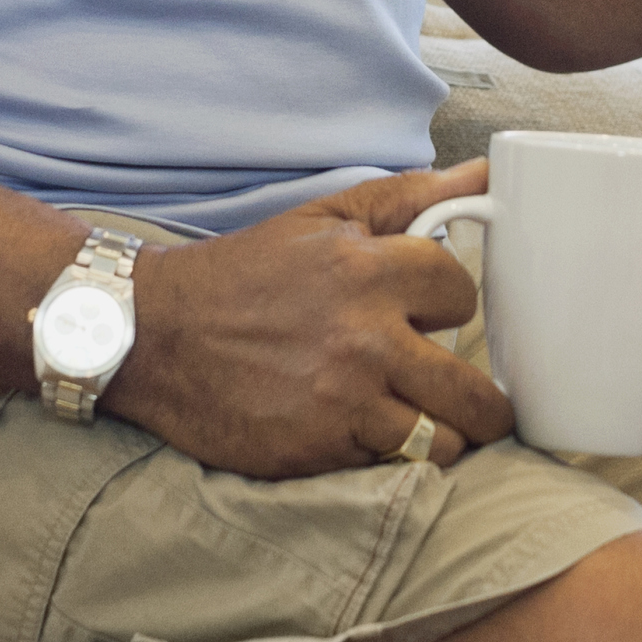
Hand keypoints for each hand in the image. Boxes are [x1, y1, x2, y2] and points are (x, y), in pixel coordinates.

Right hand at [99, 163, 514, 478]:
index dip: (451, 303)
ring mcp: (341, 403)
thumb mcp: (323, 219)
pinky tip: (368, 432)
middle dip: (482, 399)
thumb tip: (487, 175)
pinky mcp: (315, 452)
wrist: (153, 335)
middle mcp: (362, 340)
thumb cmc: (244, 274)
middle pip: (473, 392)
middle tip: (469, 396)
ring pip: (442, 442)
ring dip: (442, 435)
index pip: (463, 294)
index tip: (433, 312)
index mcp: (367, 271)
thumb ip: (409, 198)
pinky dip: (388, 456)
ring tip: (425, 420)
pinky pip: (387, 467)